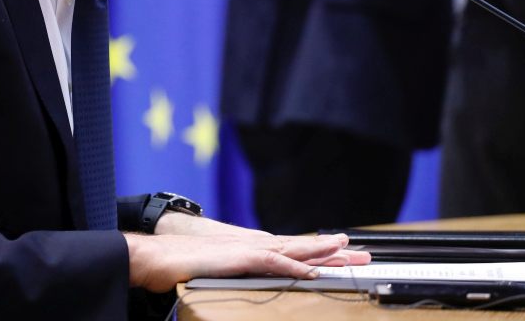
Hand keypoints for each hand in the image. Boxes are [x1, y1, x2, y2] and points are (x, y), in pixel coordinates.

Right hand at [124, 226, 369, 292]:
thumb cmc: (184, 266)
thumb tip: (259, 280)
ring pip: (294, 250)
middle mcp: (255, 245)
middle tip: (364, 253)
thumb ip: (242, 274)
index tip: (344, 255)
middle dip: (334, 251)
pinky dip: (294, 266)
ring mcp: (248, 248)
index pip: (294, 250)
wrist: (160, 257)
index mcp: (252, 250)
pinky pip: (273, 262)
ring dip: (322, 253)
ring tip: (348, 254)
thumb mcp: (221, 272)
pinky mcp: (239, 257)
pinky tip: (311, 272)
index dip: (321, 253)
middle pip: (302, 247)